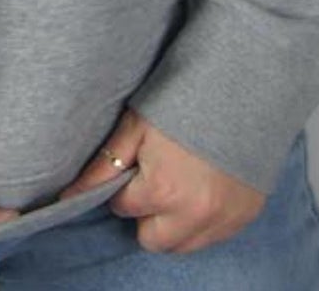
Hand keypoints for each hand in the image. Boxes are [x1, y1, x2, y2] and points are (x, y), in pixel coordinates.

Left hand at [54, 107, 267, 254]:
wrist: (251, 75)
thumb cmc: (190, 91)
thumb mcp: (140, 121)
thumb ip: (105, 164)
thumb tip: (68, 197)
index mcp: (163, 189)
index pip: (124, 206)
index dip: (130, 181)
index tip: (144, 158)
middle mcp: (194, 213)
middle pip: (151, 237)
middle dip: (150, 210)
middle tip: (162, 172)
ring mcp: (223, 217)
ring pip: (182, 244)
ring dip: (177, 220)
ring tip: (186, 178)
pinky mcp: (246, 214)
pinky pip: (213, 235)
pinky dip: (206, 218)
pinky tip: (209, 182)